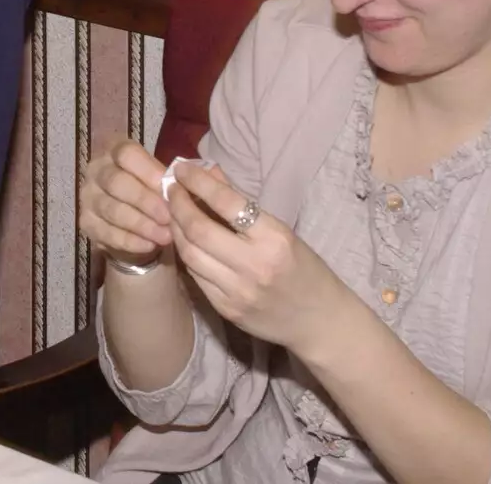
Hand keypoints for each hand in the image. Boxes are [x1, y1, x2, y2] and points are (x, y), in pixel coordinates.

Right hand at [79, 140, 173, 265]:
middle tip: (169, 217)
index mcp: (114, 151)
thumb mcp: (160, 181)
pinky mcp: (86, 223)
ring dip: (141, 225)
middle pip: (116, 182)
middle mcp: (96, 170)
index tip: (171, 189)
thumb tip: (182, 188)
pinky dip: (131, 241)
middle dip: (145, 201)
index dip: (149, 171)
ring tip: (165, 236)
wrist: (133, 223)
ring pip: (112, 210)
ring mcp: (87, 197)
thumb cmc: (150, 193)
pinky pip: (108, 233)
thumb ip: (167, 181)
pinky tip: (150, 245)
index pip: (126, 154)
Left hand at [168, 162, 350, 352]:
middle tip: (170, 189)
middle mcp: (254, 265)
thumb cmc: (305, 269)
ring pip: (189, 254)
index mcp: (275, 238)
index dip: (198, 182)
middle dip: (177, 205)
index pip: (226, 202)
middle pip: (199, 230)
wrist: (319, 321)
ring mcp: (237, 291)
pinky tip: (184, 241)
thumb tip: (209, 174)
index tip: (182, 168)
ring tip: (172, 212)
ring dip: (175, 229)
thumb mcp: (282, 231)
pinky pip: (195, 276)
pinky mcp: (226, 309)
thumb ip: (243, 206)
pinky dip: (186, 254)